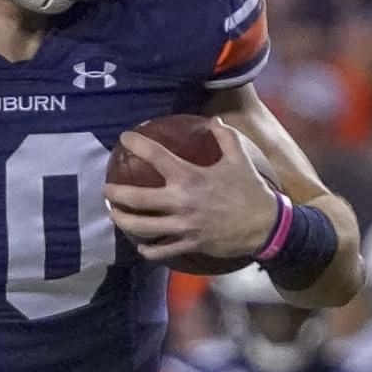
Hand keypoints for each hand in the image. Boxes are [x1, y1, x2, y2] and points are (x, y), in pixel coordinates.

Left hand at [104, 120, 278, 265]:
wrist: (265, 226)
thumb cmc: (250, 190)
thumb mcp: (240, 158)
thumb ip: (225, 137)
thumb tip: (214, 120)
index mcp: (191, 177)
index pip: (157, 157)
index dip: (138, 145)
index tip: (124, 139)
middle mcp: (182, 202)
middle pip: (137, 200)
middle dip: (115, 195)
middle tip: (105, 191)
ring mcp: (183, 226)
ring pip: (142, 228)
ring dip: (123, 221)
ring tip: (114, 215)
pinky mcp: (188, 244)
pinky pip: (160, 250)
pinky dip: (147, 249)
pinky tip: (141, 245)